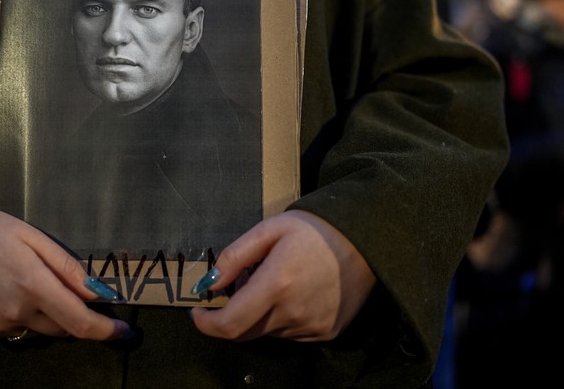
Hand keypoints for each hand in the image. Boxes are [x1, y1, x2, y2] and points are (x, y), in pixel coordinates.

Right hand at [0, 202, 131, 340]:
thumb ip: (67, 267)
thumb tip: (99, 293)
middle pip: (62, 329)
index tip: (123, 331)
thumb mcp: (32, 237)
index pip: (79, 322)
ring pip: (37, 330)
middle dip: (74, 315)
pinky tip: (3, 292)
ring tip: (23, 281)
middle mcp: (15, 311)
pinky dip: (19, 317)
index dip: (106, 330)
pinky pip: (14, 331)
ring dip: (44, 314)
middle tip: (65, 289)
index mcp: (33, 284)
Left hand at [189, 210, 375, 341]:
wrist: (366, 241)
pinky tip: (296, 293)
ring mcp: (311, 326)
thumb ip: (235, 256)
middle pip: (246, 332)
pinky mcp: (326, 332)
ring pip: (268, 332)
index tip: (198, 313)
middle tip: (241, 286)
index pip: (230, 324)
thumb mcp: (270, 229)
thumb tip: (209, 283)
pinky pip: (291, 334)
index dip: (207, 324)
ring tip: (277, 282)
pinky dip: (283, 319)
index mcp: (276, 284)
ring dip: (260, 314)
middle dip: (233, 315)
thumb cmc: (316, 230)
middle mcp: (293, 312)